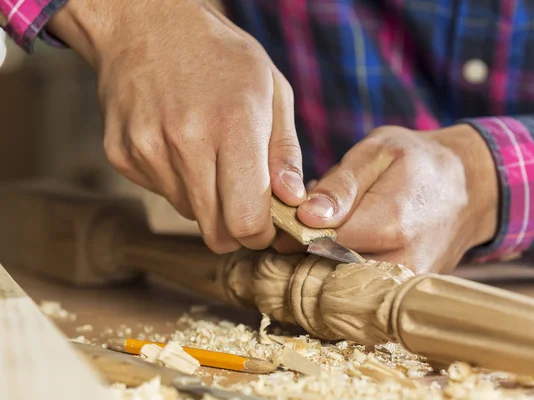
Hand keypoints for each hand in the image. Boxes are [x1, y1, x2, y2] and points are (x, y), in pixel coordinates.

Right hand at [47, 0, 304, 252]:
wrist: (145, 23)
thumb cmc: (220, 55)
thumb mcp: (271, 90)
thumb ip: (285, 152)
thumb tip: (293, 201)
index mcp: (233, 124)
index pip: (246, 220)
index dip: (261, 234)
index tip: (268, 224)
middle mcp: (186, 142)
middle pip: (216, 232)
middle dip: (238, 229)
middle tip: (246, 203)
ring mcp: (147, 149)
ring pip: (189, 214)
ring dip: (208, 201)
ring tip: (211, 157)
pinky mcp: (121, 155)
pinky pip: (162, 193)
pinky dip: (179, 182)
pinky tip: (181, 145)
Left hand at [273, 125, 498, 273]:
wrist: (470, 188)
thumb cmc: (420, 163)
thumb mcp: (378, 152)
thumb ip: (340, 185)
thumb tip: (306, 217)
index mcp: (390, 223)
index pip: (319, 242)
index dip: (296, 230)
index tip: (290, 213)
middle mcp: (399, 262)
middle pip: (327, 267)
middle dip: (309, 245)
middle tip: (313, 218)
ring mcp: (405, 283)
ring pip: (339, 281)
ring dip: (325, 257)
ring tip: (336, 227)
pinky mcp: (405, 292)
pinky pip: (359, 288)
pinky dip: (344, 267)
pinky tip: (351, 242)